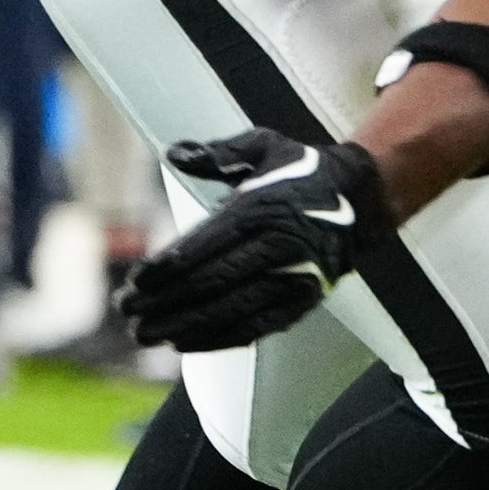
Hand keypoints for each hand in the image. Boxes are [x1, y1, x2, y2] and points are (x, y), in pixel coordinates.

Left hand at [118, 126, 391, 350]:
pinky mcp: (303, 300)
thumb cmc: (302, 171)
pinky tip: (186, 343)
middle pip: (212, 281)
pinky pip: (257, 326)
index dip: (169, 266)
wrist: (361, 200)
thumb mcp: (264, 146)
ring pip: (230, 309)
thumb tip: (175, 153)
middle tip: (127, 313)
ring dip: (184, 325)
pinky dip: (220, 338)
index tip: (136, 281)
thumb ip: (219, 152)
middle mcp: (277, 245)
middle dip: (165, 301)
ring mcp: (292, 277)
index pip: (207, 244)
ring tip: (145, 334)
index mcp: (261, 208)